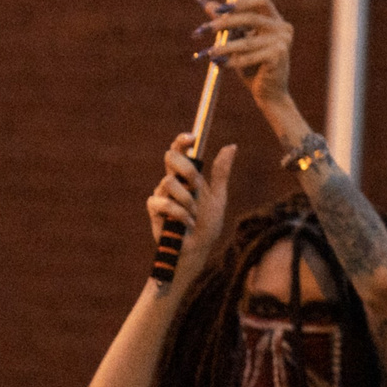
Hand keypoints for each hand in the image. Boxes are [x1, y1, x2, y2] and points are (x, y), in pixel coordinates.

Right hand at [146, 134, 237, 279]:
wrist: (199, 248)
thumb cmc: (208, 223)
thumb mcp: (218, 196)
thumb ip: (221, 172)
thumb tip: (231, 145)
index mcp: (186, 176)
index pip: (180, 151)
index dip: (182, 141)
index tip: (193, 137)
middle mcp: (172, 181)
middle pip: (170, 157)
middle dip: (186, 169)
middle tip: (197, 184)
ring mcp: (161, 194)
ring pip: (169, 181)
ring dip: (187, 199)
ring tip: (194, 213)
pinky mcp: (154, 209)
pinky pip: (164, 202)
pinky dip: (179, 213)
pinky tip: (187, 223)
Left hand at [195, 0, 299, 129]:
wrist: (268, 92)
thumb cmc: (251, 65)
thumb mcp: (236, 38)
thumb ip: (222, 19)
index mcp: (276, 20)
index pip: (261, 0)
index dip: (241, 2)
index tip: (219, 9)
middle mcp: (283, 28)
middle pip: (251, 18)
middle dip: (225, 23)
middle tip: (205, 29)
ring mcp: (283, 42)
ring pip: (246, 42)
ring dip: (224, 47)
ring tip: (208, 53)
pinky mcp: (278, 56)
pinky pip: (249, 57)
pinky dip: (232, 62)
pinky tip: (220, 64)